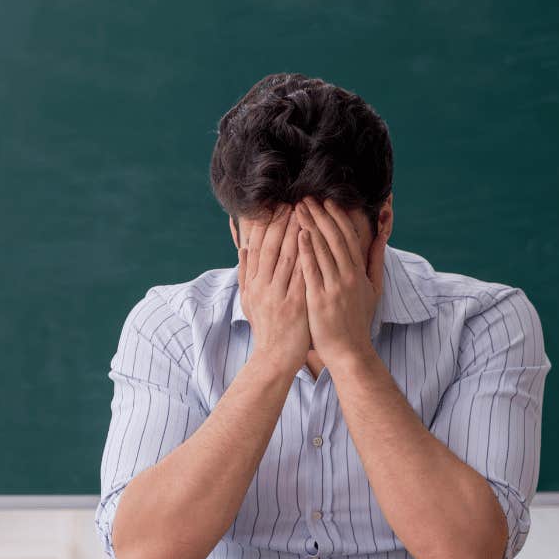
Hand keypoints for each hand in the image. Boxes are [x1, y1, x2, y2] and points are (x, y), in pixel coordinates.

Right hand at [238, 203, 310, 374]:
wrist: (274, 358)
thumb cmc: (266, 327)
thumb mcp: (248, 299)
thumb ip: (245, 271)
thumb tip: (242, 244)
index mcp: (252, 282)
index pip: (258, 246)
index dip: (267, 223)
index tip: (277, 205)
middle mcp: (262, 286)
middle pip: (272, 247)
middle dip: (283, 222)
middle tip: (294, 201)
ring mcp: (278, 296)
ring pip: (287, 257)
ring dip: (297, 232)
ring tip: (306, 212)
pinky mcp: (295, 305)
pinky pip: (302, 276)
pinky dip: (308, 256)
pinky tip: (316, 241)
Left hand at [294, 196, 386, 368]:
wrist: (351, 351)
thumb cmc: (358, 321)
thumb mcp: (373, 290)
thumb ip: (375, 262)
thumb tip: (380, 237)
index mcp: (359, 272)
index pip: (348, 237)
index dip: (337, 217)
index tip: (326, 201)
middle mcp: (349, 276)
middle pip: (334, 237)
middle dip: (320, 215)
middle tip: (306, 198)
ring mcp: (335, 287)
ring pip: (323, 249)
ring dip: (310, 225)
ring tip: (297, 208)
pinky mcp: (320, 299)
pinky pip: (313, 270)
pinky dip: (307, 251)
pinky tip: (299, 235)